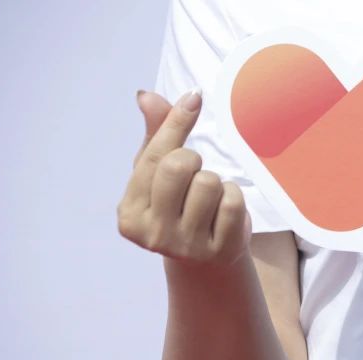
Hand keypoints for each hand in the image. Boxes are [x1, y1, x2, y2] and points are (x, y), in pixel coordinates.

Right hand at [117, 90, 250, 265]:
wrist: (206, 259)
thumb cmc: (178, 206)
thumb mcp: (159, 172)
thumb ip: (155, 134)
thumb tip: (146, 96)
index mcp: (129, 212)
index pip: (155, 156)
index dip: (177, 122)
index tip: (194, 97)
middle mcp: (152, 233)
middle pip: (179, 165)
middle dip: (193, 160)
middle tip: (194, 174)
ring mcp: (185, 246)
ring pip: (209, 183)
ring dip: (215, 183)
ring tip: (208, 200)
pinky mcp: (218, 251)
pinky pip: (233, 203)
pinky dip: (233, 199)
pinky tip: (223, 213)